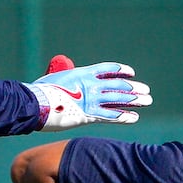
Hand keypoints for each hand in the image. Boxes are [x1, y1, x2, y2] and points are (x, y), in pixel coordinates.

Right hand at [26, 60, 151, 128]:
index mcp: (83, 72)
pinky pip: (111, 116)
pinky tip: (135, 117)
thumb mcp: (55, 76)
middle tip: (146, 91)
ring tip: (148, 100)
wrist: (35, 103)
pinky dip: (124, 117)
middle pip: (118, 85)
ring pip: (119, 99)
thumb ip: (65, 72)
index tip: (131, 73)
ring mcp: (91, 100)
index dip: (121, 70)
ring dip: (135, 100)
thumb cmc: (40, 90)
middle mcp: (91, 84)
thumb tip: (64, 66)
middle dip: (134, 88)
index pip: (108, 69)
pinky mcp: (89, 115)